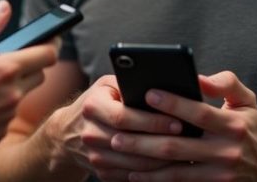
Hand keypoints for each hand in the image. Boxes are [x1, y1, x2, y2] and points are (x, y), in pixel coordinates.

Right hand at [0, 0, 57, 160]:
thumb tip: (3, 8)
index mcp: (5, 69)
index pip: (48, 54)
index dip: (52, 43)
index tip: (51, 39)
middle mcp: (13, 94)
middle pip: (40, 74)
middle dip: (30, 65)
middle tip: (8, 61)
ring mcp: (7, 116)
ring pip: (23, 95)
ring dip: (13, 87)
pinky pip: (8, 115)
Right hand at [42, 74, 183, 180]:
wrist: (68, 132)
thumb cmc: (99, 101)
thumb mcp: (109, 85)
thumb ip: (131, 83)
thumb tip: (166, 87)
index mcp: (92, 106)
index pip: (124, 117)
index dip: (152, 121)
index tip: (178, 122)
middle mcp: (90, 133)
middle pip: (131, 143)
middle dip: (162, 143)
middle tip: (188, 141)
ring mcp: (94, 156)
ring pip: (134, 165)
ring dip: (162, 163)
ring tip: (185, 154)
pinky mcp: (101, 173)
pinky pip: (131, 177)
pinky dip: (152, 174)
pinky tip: (170, 168)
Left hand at [109, 71, 256, 180]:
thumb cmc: (252, 127)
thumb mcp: (246, 100)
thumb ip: (225, 83)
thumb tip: (198, 77)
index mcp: (233, 125)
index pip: (198, 112)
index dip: (172, 103)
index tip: (147, 93)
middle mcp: (226, 151)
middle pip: (178, 146)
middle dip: (144, 139)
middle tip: (118, 133)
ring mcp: (218, 174)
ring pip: (174, 170)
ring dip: (144, 164)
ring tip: (121, 152)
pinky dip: (156, 180)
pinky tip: (135, 174)